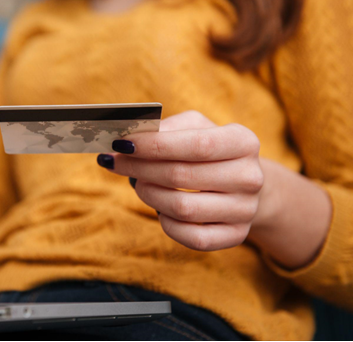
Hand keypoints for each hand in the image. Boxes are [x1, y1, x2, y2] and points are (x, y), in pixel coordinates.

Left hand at [98, 111, 264, 251]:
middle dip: (140, 168)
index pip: (196, 145)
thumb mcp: (194, 127)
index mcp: (244, 142)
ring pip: (182, 208)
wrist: (243, 183)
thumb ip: (164, 128)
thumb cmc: (209, 150)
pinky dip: (166, 223)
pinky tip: (159, 209)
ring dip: (148, 194)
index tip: (121, 144)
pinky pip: (191, 237)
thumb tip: (128, 138)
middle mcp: (250, 177)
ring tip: (137, 182)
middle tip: (115, 162)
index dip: (154, 145)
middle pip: (182, 176)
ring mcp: (245, 210)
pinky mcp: (236, 236)